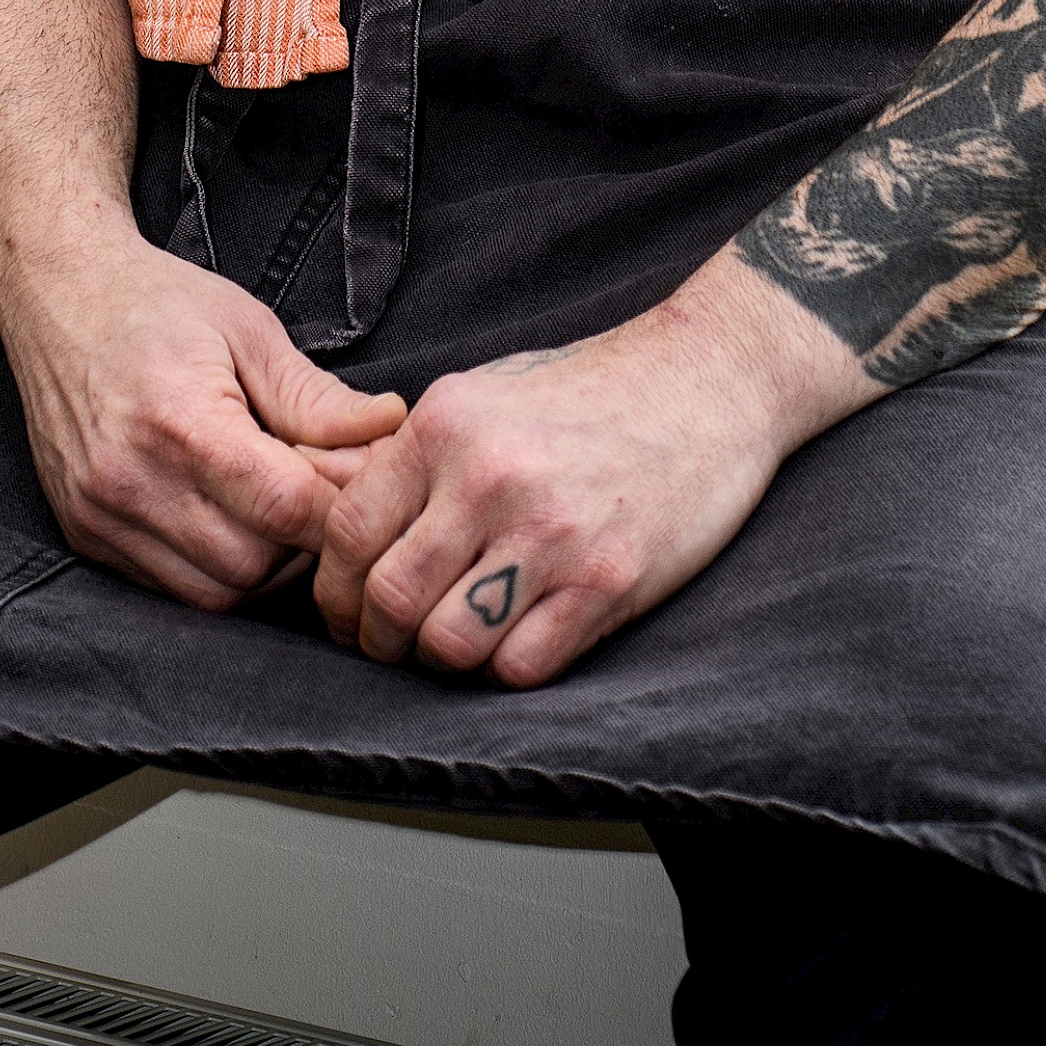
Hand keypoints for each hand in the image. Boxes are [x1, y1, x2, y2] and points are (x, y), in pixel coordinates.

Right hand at [0, 225, 404, 610]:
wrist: (58, 296)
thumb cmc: (160, 303)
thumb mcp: (249, 329)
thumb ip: (317, 397)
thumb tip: (391, 430)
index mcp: (180, 422)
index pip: (286, 509)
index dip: (340, 505)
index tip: (361, 481)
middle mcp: (131, 481)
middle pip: (254, 566)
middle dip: (302, 541)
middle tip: (315, 489)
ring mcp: (101, 517)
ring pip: (214, 595)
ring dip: (261, 564)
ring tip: (272, 502)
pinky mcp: (85, 536)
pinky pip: (170, 589)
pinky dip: (214, 568)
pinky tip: (228, 516)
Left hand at [312, 261, 865, 689]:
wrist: (710, 377)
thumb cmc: (593, 390)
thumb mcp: (487, 394)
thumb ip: (420, 458)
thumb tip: (351, 534)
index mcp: (446, 424)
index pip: (348, 533)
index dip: (335, 592)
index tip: (347, 613)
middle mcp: (489, 477)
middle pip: (390, 600)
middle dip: (379, 641)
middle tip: (393, 646)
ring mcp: (551, 533)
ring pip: (449, 646)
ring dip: (444, 662)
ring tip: (459, 644)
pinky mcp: (608, 580)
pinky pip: (522, 666)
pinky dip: (509, 668)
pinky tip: (521, 638)